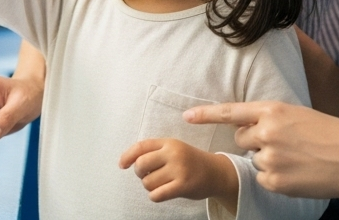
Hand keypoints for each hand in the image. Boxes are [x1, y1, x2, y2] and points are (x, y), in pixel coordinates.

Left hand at [118, 139, 237, 206]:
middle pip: (141, 164)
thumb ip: (154, 151)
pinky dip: (155, 196)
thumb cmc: (190, 162)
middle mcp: (174, 154)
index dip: (127, 156)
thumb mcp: (174, 149)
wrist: (216, 173)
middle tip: (147, 176)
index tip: (122, 165)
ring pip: (148, 182)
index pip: (141, 146)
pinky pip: (157, 194)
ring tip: (160, 184)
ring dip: (150, 186)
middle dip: (140, 173)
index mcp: (169, 142)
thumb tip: (127, 162)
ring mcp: (179, 169)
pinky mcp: (183, 186)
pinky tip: (162, 193)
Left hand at [183, 101, 338, 198]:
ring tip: (296, 159)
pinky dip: (275, 177)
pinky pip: (262, 177)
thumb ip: (274, 117)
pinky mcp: (274, 180)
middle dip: (253, 140)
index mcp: (273, 110)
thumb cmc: (334, 136)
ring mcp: (269, 158)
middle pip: (240, 137)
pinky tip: (296, 173)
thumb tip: (254, 124)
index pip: (230, 111)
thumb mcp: (301, 114)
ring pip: (253, 158)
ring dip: (268, 159)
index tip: (187, 117)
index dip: (206, 115)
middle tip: (282, 143)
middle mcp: (266, 132)